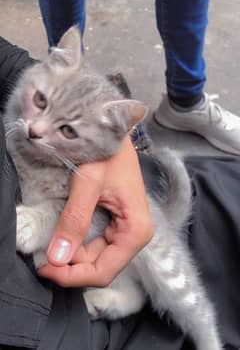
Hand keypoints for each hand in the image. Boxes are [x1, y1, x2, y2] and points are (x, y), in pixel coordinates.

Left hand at [38, 137, 153, 286]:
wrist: (115, 132)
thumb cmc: (108, 152)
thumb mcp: (88, 183)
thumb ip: (75, 220)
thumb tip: (57, 258)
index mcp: (135, 231)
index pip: (103, 271)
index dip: (73, 276)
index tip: (45, 268)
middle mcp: (135, 236)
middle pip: (100, 267)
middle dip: (70, 267)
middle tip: (41, 258)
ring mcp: (127, 230)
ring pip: (96, 258)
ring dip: (72, 257)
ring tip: (49, 247)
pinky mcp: (118, 224)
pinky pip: (96, 245)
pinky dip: (77, 246)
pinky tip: (63, 238)